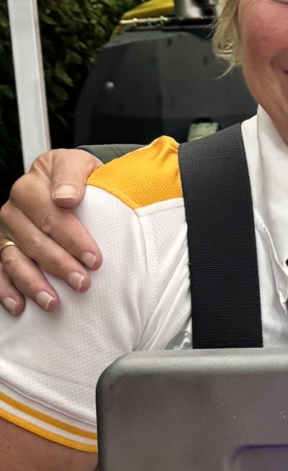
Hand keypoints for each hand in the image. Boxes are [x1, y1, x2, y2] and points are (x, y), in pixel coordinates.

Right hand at [0, 148, 103, 314]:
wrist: (68, 182)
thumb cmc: (78, 177)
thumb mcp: (81, 164)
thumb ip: (72, 175)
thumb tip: (66, 197)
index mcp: (32, 185)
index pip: (51, 214)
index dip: (73, 238)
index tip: (94, 259)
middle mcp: (15, 208)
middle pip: (34, 240)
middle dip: (59, 265)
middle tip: (82, 283)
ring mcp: (7, 230)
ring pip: (15, 259)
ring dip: (33, 283)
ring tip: (53, 302)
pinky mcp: (4, 247)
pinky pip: (0, 270)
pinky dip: (6, 290)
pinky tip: (19, 305)